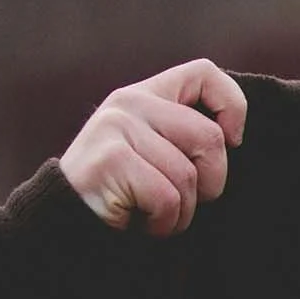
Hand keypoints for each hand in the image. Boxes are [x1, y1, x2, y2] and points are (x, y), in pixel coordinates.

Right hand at [60, 59, 247, 237]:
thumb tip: (233, 137)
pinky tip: (139, 222)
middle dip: (210, 184)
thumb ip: (184, 137)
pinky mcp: (112, 159)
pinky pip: (167, 198)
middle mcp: (130, 103)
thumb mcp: (155, 154)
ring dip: (181, 213)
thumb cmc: (124, 196)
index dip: (233, 106)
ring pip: (188, 177)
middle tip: (181, 200)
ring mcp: (117, 127)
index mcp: (146, 96)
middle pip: (210, 138)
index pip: (204, 74)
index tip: (233, 142)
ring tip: (151, 213)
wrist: (66, 225)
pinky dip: (163, 223)